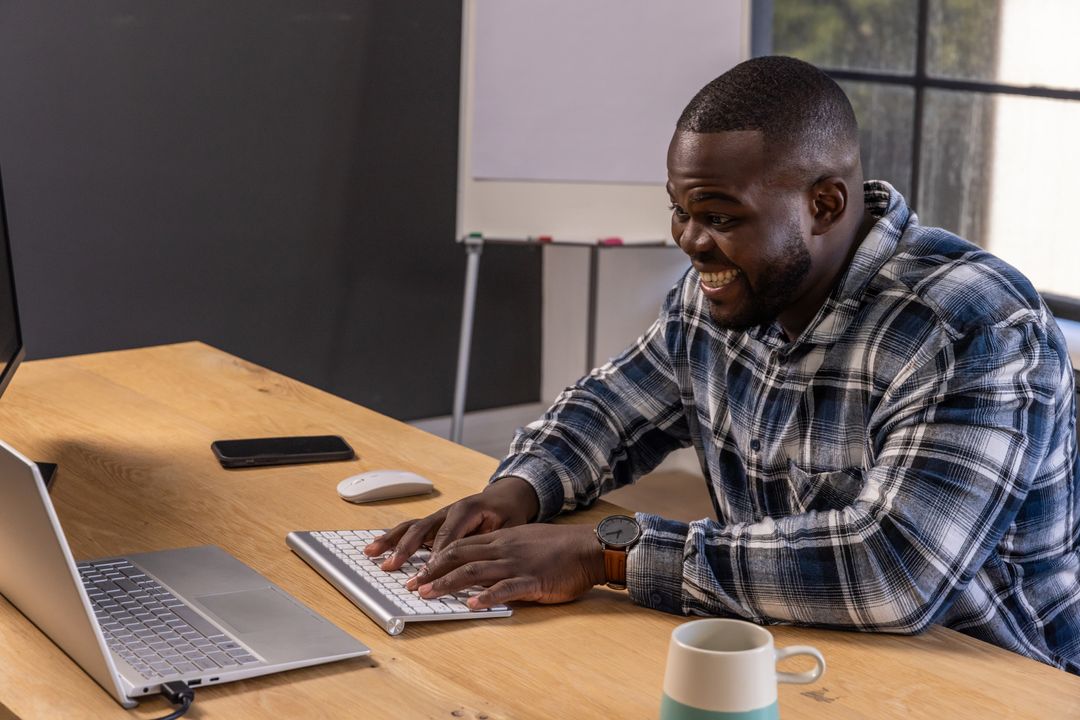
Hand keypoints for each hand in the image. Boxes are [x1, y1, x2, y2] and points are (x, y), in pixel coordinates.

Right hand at [363, 476, 539, 571]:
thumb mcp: (510, 527)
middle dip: (406, 549)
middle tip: (393, 566)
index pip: (448, 537)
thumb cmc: (509, 513)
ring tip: (372, 552)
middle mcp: (449, 510)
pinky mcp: (434, 522)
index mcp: (467, 509)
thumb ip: (495, 544)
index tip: (427, 575)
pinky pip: (411, 528)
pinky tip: (377, 546)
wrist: (507, 496)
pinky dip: (393, 537)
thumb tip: (484, 567)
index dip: (436, 557)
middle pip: (423, 530)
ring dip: (391, 540)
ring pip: (411, 527)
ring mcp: (439, 515)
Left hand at [405, 523, 605, 608]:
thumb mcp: (526, 542)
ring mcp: (516, 563)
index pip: (460, 545)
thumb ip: (504, 551)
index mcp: (501, 540)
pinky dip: (486, 597)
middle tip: (411, 584)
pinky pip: (505, 588)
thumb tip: (484, 565)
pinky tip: (472, 605)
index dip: (435, 558)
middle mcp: (503, 548)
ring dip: (447, 583)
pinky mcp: (532, 580)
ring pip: (474, 570)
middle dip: (432, 570)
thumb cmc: (560, 548)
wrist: (588, 548)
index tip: (417, 570)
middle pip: (459, 555)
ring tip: (427, 594)